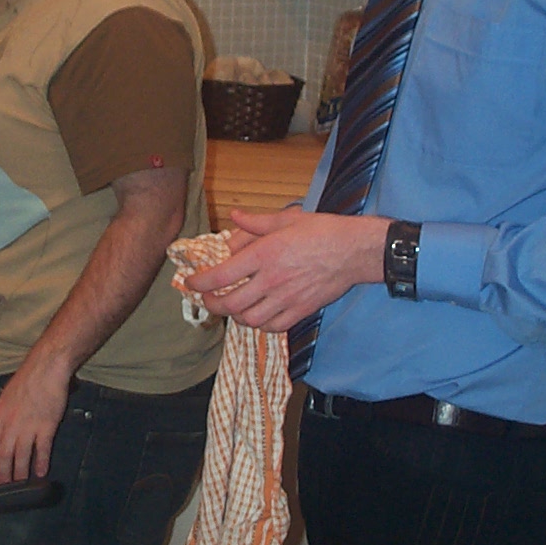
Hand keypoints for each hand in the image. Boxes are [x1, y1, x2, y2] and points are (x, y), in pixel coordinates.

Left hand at [0, 365, 69, 483]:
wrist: (46, 367)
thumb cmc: (28, 378)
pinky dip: (41, 462)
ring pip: (21, 455)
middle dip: (3, 473)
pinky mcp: (46, 426)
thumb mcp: (7, 396)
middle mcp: (11, 423)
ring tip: (21, 482)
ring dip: (20, 472)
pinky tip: (41, 471)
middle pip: (3, 454)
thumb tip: (2, 432)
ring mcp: (29, 425)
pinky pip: (41, 449)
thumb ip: (3, 416)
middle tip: (5, 484)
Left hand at [182, 207, 387, 330]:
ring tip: (231, 307)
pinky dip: (259, 324)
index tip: (191, 282)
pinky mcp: (301, 310)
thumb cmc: (322, 231)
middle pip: (230, 304)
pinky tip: (257, 314)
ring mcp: (286, 298)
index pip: (220, 276)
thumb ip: (255, 222)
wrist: (354, 250)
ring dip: (234, 315)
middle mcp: (271, 280)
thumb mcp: (286, 219)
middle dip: (211, 304)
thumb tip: (233, 218)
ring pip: (249, 319)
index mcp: (264, 254)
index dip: (199, 283)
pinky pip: (272, 326)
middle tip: (207, 299)